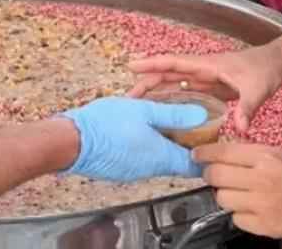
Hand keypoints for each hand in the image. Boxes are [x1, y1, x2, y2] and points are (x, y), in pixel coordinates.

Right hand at [60, 97, 206, 181]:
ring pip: (158, 158)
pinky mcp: (121, 168)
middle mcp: (150, 169)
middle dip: (185, 144)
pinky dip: (147, 145)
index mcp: (161, 157)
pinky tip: (140, 128)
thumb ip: (173, 114)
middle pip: (177, 161)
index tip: (210, 139)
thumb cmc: (104, 125)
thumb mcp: (143, 110)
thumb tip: (199, 115)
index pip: (195, 166)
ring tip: (163, 121)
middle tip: (189, 124)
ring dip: (164, 143)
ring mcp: (134, 171)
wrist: (71, 142)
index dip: (205, 154)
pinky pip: (142, 158)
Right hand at [128, 47, 281, 133]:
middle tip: (129, 97)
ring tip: (139, 107)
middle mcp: (201, 71)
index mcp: (206, 65)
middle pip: (168, 75)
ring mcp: (204, 80)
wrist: (276, 65)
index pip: (174, 63)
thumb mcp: (257, 89)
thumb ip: (248, 108)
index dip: (152, 64)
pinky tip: (164, 114)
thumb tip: (240, 129)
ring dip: (157, 93)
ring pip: (174, 85)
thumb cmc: (264, 70)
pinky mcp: (209, 89)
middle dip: (147, 82)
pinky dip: (172, 101)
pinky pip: (185, 94)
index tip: (132, 66)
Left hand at [195, 143, 281, 242]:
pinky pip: (236, 218)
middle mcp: (261, 179)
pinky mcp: (264, 227)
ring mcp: (261, 205)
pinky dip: (240, 214)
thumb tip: (226, 154)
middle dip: (211, 175)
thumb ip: (257, 155)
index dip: (205, 154)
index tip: (196, 156)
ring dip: (226, 195)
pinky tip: (254, 209)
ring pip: (222, 198)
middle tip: (214, 176)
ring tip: (240, 194)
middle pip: (216, 176)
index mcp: (268, 157)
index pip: (223, 152)